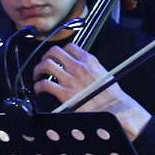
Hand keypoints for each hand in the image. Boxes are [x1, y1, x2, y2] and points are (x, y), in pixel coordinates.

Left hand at [33, 43, 150, 136]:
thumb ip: (91, 66)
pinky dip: (39, 86)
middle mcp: (78, 67)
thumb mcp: (104, 73)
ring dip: (39, 69)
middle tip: (44, 64)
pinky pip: (45, 84)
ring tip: (38, 75)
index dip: (60, 51)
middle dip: (46, 57)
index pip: (70, 47)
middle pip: (54, 52)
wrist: (115, 108)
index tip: (57, 57)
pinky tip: (40, 90)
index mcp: (89, 60)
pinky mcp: (64, 93)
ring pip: (46, 65)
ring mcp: (70, 79)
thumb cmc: (111, 94)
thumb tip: (81, 66)